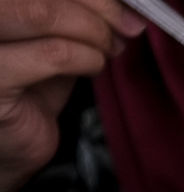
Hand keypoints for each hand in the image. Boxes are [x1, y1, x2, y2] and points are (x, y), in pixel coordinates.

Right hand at [0, 0, 145, 191]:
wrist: (8, 144)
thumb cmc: (29, 87)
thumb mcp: (53, 38)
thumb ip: (77, 15)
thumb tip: (126, 2)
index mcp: (2, 5)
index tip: (129, 2)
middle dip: (99, 6)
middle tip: (129, 25)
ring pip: (44, 15)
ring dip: (94, 33)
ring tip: (110, 49)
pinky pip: (53, 54)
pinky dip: (86, 58)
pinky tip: (93, 67)